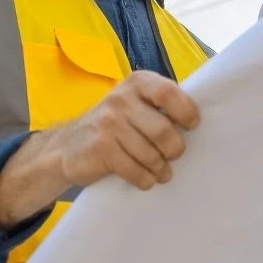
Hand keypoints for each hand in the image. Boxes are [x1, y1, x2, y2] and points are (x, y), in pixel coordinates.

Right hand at [48, 70, 200, 190]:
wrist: (65, 146)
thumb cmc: (112, 124)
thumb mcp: (133, 103)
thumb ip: (159, 105)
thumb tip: (197, 121)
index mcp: (137, 82)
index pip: (169, 93)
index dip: (186, 112)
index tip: (191, 126)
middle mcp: (121, 99)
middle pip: (164, 130)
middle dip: (174, 149)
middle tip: (173, 155)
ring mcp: (108, 124)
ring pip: (151, 154)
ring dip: (161, 168)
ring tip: (161, 171)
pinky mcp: (101, 149)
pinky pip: (136, 170)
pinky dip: (146, 179)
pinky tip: (146, 178)